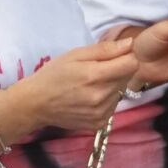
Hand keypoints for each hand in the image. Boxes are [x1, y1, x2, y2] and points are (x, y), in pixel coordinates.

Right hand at [18, 39, 136, 131]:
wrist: (36, 104)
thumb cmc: (53, 74)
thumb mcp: (75, 54)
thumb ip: (105, 49)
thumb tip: (130, 44)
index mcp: (94, 76)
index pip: (132, 64)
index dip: (126, 56)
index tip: (115, 56)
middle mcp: (101, 97)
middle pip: (128, 78)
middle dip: (118, 70)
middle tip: (97, 70)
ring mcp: (101, 113)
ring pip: (121, 92)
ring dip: (112, 86)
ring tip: (91, 85)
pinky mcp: (99, 123)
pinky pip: (113, 106)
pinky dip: (106, 100)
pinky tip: (90, 97)